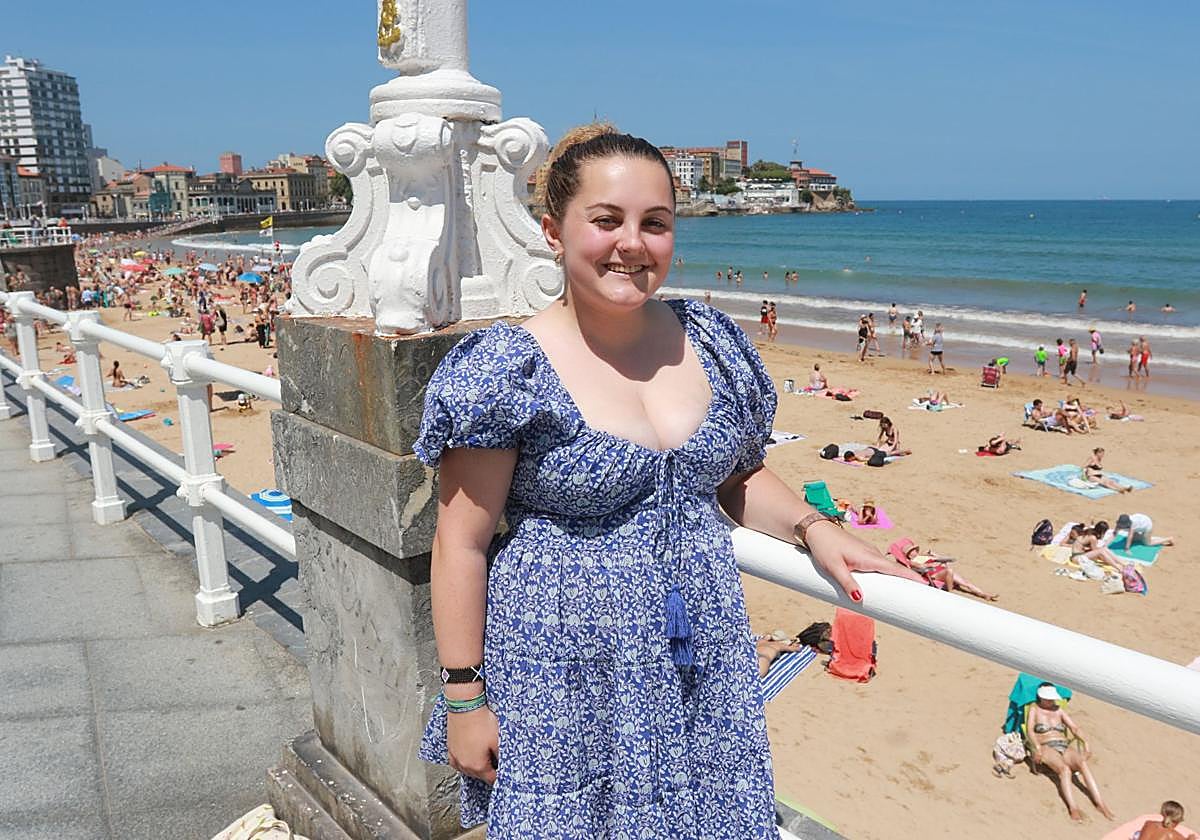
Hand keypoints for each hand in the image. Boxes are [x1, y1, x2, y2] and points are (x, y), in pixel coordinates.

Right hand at [446, 705, 498, 784]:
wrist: (465, 706)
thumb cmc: (481, 721)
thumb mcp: (498, 740)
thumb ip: (502, 756)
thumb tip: (506, 765)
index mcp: (478, 766)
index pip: (491, 780)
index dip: (500, 775)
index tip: (503, 770)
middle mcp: (464, 765)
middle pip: (479, 776)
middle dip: (488, 770)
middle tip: (496, 760)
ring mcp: (455, 757)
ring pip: (467, 770)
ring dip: (476, 766)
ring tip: (484, 755)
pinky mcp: (450, 748)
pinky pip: (458, 761)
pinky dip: (465, 760)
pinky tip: (470, 753)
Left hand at [804, 521, 927, 600]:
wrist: (815, 529)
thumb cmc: (824, 547)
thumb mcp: (834, 567)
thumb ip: (847, 583)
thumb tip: (859, 599)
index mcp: (870, 558)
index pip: (897, 570)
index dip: (914, 578)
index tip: (929, 588)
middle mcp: (873, 555)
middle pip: (896, 571)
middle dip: (910, 583)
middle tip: (923, 598)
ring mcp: (869, 553)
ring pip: (887, 569)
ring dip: (897, 580)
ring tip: (907, 597)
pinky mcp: (862, 554)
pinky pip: (879, 567)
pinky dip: (886, 576)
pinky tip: (884, 585)